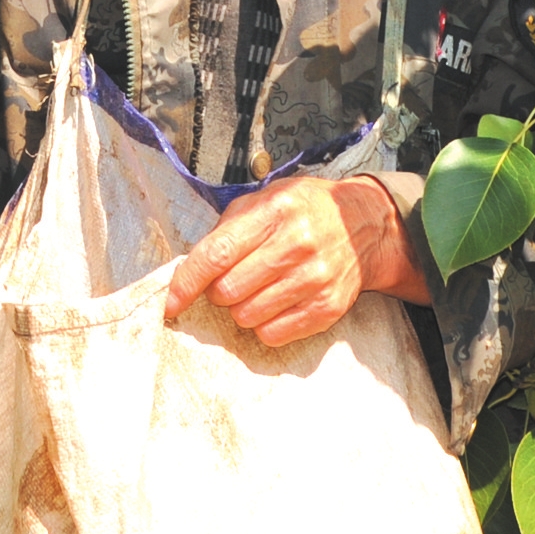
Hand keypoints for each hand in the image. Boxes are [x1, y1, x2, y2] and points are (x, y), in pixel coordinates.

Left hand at [164, 176, 428, 349]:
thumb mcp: (265, 199)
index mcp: (274, 212)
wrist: (363, 224)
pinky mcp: (328, 307)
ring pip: (247, 316)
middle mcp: (296, 244)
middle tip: (230, 281)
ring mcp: (315, 278)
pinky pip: (274, 334)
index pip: (216, 254)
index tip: (172, 303)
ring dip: (241, 309)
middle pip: (228, 291)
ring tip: (256, 290)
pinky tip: (274, 305)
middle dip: (218, 292)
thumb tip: (191, 269)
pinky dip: (263, 326)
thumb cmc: (302, 210)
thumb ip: (228, 228)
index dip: (186, 283)